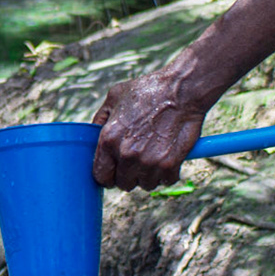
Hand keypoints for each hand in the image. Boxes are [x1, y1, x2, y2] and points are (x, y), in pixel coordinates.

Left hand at [91, 69, 207, 190]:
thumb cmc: (149, 90)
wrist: (181, 90)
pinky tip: (168, 157)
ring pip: (145, 185)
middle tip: (137, 161)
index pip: (100, 175)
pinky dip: (168, 173)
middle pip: (123, 184)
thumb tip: (93, 134)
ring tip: (154, 156)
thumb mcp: (114, 97)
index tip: (114, 172)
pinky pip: (166, 181)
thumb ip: (100, 119)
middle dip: (129, 175)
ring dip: (150, 175)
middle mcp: (126, 154)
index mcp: (108, 139)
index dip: (107, 175)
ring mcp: (148, 161)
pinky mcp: (169, 164)